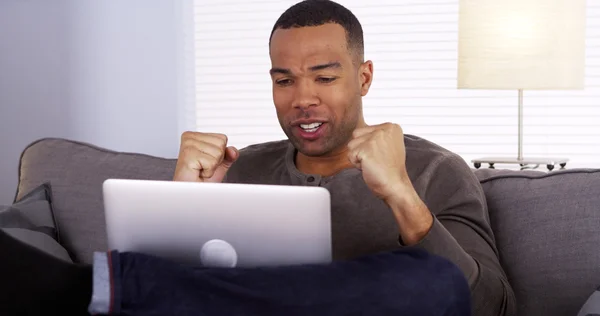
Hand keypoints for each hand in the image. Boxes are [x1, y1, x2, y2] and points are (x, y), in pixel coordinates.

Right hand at [173, 131, 238, 182]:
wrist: (191, 193)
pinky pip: (211, 162)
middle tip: (203, 167)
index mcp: (195, 136)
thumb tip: (232, 151)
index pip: (222, 138)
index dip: (219, 154)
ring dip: (212, 166)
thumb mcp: (219, 164)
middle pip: (221, 143)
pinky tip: (197, 172)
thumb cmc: (200, 180)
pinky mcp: (188, 155)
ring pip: (218, 152)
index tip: (206, 161)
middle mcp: (190, 138)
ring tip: (200, 170)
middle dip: (216, 160)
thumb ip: (228, 154)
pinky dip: (208, 172)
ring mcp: (188, 145)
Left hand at [348, 123, 432, 244]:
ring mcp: (375, 138)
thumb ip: (375, 135)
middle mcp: (384, 129)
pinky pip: (350, 155)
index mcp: (391, 127)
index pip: (364, 130)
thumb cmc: (390, 170)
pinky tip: (370, 168)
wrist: (395, 186)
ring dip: (358, 157)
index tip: (382, 155)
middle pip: (356, 134)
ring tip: (373, 163)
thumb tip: (358, 132)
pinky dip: (356, 164)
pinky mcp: (366, 149)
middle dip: (361, 149)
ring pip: (351, 144)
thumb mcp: (387, 145)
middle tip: (377, 160)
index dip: (368, 146)